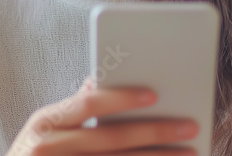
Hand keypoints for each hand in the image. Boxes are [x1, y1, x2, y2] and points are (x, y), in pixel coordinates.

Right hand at [5, 77, 199, 154]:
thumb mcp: (43, 129)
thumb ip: (71, 110)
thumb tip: (93, 82)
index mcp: (45, 122)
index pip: (89, 104)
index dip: (122, 98)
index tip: (155, 94)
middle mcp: (49, 148)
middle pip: (111, 138)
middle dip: (155, 132)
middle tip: (189, 127)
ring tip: (188, 154)